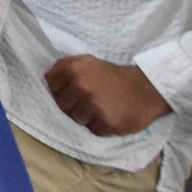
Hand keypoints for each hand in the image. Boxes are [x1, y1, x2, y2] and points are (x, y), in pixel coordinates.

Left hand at [44, 54, 171, 136]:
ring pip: (76, 118)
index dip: (62, 90)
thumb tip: (45, 76)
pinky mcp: (104, 123)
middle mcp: (81, 86)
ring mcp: (92, 106)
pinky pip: (92, 129)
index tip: (75, 90)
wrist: (146, 89)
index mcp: (74, 69)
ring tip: (102, 107)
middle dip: (74, 104)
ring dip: (87, 116)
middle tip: (91, 99)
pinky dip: (100, 125)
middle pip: (62, 105)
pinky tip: (110, 115)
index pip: (52, 86)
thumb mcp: (89, 62)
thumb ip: (65, 66)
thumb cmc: (113, 76)